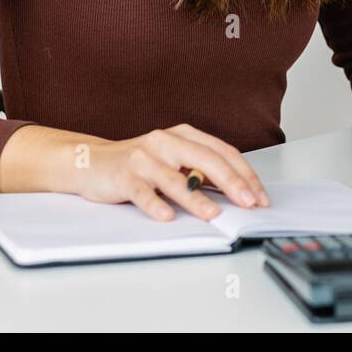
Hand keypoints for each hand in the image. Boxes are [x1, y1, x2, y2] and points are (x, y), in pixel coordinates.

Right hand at [75, 123, 270, 220]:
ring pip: (174, 178)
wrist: (91, 161)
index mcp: (184, 135)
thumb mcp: (174, 161)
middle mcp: (166, 141)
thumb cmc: (139, 164)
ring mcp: (144, 157)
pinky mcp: (123, 175)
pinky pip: (142, 192)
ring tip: (213, 214)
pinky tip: (167, 216)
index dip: (245, 174)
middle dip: (231, 183)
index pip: (223, 152)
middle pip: (205, 159)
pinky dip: (155, 204)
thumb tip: (238, 192)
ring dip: (196, 197)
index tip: (260, 196)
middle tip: (248, 203)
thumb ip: (201, 171)